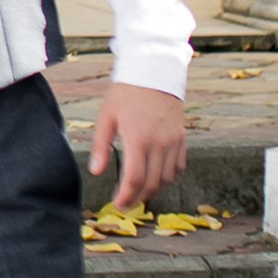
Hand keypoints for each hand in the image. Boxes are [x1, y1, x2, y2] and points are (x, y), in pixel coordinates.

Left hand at [87, 81, 184, 204]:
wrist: (153, 72)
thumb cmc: (126, 94)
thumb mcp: (106, 117)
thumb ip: (100, 146)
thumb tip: (96, 172)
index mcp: (138, 139)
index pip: (134, 179)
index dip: (126, 197)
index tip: (118, 204)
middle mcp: (159, 144)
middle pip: (152, 183)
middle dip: (138, 198)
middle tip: (125, 203)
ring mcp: (173, 142)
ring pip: (167, 178)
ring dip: (153, 189)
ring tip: (138, 190)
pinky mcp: (182, 138)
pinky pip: (178, 166)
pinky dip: (168, 176)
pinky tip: (155, 175)